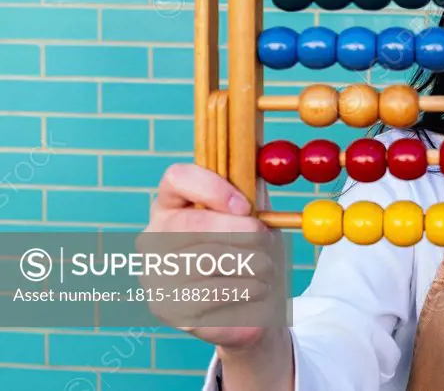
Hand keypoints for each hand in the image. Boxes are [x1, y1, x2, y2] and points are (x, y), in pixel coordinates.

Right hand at [142, 163, 276, 351]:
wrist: (256, 304)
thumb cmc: (254, 251)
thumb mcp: (258, 214)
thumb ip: (254, 190)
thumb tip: (261, 159)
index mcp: (174, 202)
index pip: (178, 178)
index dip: (212, 188)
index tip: (245, 207)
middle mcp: (155, 235)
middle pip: (191, 223)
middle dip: (239, 231)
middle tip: (266, 240)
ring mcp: (154, 272)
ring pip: (204, 261)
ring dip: (249, 264)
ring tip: (266, 269)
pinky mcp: (166, 306)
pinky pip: (209, 295)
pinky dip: (242, 291)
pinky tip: (254, 291)